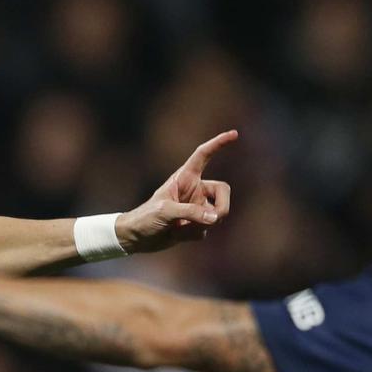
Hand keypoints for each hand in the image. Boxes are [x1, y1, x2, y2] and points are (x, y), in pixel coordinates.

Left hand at [116, 129, 236, 251]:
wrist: (137, 238)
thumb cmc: (146, 217)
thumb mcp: (165, 211)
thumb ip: (190, 212)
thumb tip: (215, 217)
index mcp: (185, 177)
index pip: (204, 155)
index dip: (218, 144)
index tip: (234, 134)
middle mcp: (194, 190)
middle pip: (223, 191)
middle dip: (223, 207)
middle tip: (214, 219)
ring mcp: (197, 207)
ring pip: (216, 215)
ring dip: (201, 225)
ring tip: (179, 228)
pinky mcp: (196, 224)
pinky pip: (206, 230)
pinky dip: (193, 234)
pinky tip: (177, 234)